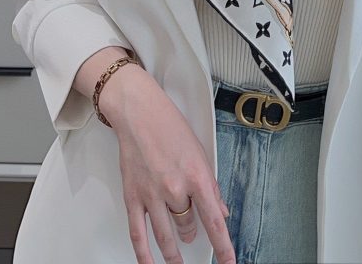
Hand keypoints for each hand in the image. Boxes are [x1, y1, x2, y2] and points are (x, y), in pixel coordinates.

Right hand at [99, 65, 235, 263]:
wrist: (138, 112)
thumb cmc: (169, 125)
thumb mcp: (199, 152)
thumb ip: (210, 185)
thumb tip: (221, 210)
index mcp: (196, 176)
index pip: (214, 220)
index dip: (223, 247)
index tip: (229, 262)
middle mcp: (175, 188)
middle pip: (188, 226)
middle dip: (192, 232)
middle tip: (192, 233)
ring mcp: (152, 194)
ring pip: (166, 236)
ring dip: (174, 252)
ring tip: (178, 258)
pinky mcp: (133, 196)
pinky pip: (138, 234)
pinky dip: (144, 255)